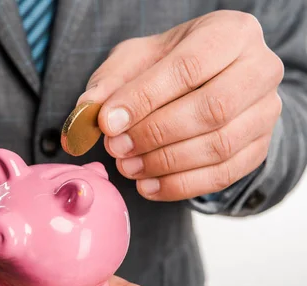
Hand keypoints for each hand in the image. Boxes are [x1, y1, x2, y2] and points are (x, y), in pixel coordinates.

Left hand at [78, 10, 283, 200]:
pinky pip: (223, 175)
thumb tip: (85, 114)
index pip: (188, 67)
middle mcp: (260, 69)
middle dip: (155, 134)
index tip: (108, 123)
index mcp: (230, 33)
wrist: (207, 82)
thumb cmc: (167, 66)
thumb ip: (109, 84)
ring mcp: (266, 112)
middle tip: (116, 148)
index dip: (144, 99)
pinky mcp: (260, 147)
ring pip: (219, 146)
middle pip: (212, 109)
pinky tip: (148, 186)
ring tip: (127, 167)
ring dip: (165, 163)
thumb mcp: (134, 61)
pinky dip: (180, 186)